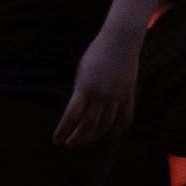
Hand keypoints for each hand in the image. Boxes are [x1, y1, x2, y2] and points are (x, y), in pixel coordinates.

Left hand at [53, 24, 141, 147]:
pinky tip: (111, 133)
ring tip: (86, 139)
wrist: (120, 41)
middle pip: (88, 126)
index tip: (56, 141)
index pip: (71, 116)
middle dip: (77, 138)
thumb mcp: (82, 72)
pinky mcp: (129, 95)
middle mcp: (101, 95)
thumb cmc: (96, 55)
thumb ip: (80, 94)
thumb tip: (77, 117)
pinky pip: (125, 119)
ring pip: (105, 126)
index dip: (63, 131)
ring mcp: (116, 97)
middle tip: (69, 144)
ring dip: (94, 136)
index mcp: (84, 87)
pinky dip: (118, 128)